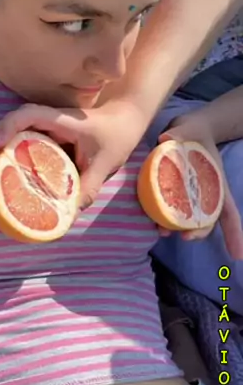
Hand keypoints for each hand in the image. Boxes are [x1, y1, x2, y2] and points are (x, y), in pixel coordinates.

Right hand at [0, 99, 148, 209]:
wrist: (124, 120)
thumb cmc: (115, 137)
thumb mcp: (104, 165)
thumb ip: (88, 189)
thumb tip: (67, 216)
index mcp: (62, 120)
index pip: (29, 115)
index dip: (9, 127)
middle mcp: (49, 119)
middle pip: (13, 120)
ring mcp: (46, 125)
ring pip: (14, 128)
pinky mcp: (45, 134)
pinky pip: (22, 137)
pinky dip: (8, 149)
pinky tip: (1, 166)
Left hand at [157, 111, 242, 257]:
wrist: (187, 130)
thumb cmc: (194, 131)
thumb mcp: (189, 129)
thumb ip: (180, 133)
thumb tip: (166, 138)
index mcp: (216, 183)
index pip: (229, 211)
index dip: (234, 232)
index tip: (237, 255)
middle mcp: (204, 194)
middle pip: (207, 220)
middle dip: (198, 232)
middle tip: (185, 237)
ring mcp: (189, 195)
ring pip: (187, 219)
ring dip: (177, 229)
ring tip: (161, 232)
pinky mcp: (172, 192)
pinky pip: (168, 208)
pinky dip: (161, 217)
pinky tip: (150, 221)